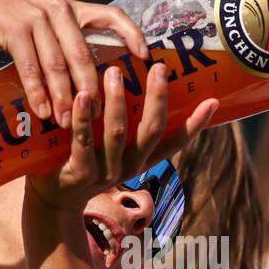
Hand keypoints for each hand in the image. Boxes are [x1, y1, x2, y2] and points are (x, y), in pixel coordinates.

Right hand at [0, 0, 148, 127]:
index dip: (132, 34)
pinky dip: (37, 92)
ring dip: (64, 97)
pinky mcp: (14, 28)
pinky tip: (42, 111)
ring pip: (58, 64)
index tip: (145, 57)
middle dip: (91, 87)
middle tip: (99, 115)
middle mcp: (59, 10)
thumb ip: (68, 43)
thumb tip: (91, 82)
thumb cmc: (13, 21)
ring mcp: (36, 18)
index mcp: (73, 9)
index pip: (112, 15)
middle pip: (83, 53)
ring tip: (68, 122)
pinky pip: (30, 66)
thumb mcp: (46, 25)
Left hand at [25, 62, 217, 213]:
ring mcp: (106, 172)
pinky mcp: (80, 173)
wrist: (55, 201)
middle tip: (159, 67)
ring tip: (115, 71)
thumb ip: (124, 123)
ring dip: (117, 101)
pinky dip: (84, 117)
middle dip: (157, 98)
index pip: (175, 141)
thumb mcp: (111, 148)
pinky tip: (83, 95)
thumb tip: (131, 78)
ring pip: (117, 133)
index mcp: (142, 159)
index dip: (195, 124)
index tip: (213, 101)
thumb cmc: (84, 161)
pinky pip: (83, 141)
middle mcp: (130, 166)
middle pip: (151, 131)